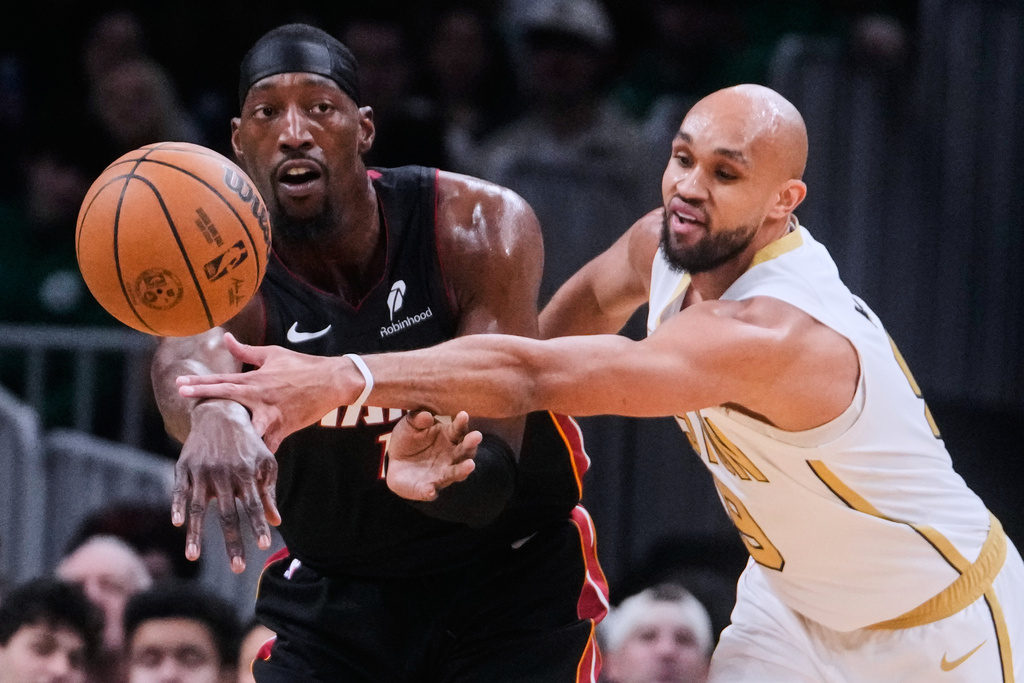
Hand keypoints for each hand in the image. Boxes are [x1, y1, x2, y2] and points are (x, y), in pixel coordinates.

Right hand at [172, 400, 280, 572]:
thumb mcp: (264, 463)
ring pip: (198, 508)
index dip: (259, 525)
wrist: (220, 413)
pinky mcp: (184, 468)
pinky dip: (176, 506)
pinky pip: (179, 491)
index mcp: (247, 474)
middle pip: (228, 514)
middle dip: (233, 542)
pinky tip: (176, 524)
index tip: (264, 545)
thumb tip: (276, 522)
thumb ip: (268, 493)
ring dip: (195, 534)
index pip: (254, 506)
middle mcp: (225, 475)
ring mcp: (202, 472)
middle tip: (238, 568)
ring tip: (193, 557)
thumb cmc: (248, 444)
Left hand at [176, 332, 357, 451]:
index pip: (223, 380)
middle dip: (203, 399)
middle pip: (226, 400)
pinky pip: (267, 445)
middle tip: (183, 398)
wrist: (332, 381)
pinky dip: (257, 454)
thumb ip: (246, 350)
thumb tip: (225, 338)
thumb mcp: (273, 354)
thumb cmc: (302, 366)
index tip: (180, 385)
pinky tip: (244, 465)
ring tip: (210, 443)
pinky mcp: (284, 429)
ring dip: (230, 435)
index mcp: (256, 379)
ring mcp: (272, 415)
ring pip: (246, 429)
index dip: (200, 382)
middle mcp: (260, 397)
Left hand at [386, 410, 479, 500]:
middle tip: (476, 436)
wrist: (393, 463)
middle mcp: (451, 456)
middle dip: (470, 444)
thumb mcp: (410, 425)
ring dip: (463, 470)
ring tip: (470, 465)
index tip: (463, 414)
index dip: (462, 423)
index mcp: (448, 437)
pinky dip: (431, 491)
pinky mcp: (428, 489)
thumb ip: (417, 419)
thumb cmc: (408, 439)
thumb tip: (426, 416)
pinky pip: (431, 491)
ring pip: (456, 473)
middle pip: (465, 451)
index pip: (459, 430)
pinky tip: (430, 490)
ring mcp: (442, 474)